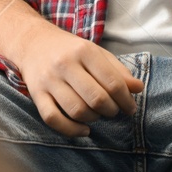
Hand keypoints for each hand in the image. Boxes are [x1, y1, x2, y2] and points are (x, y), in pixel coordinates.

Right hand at [9, 20, 143, 137]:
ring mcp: (48, 80)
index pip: (112, 82)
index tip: (130, 107)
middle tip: (113, 110)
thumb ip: (118, 71)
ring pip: (77, 111)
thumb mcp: (96, 52)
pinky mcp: (36, 94)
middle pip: (96, 99)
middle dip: (111, 110)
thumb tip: (138, 89)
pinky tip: (83, 130)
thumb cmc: (70, 50)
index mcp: (84, 51)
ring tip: (97, 114)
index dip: (126, 100)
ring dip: (94, 119)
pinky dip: (71, 130)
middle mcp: (65, 64)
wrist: (32, 41)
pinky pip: (53, 119)